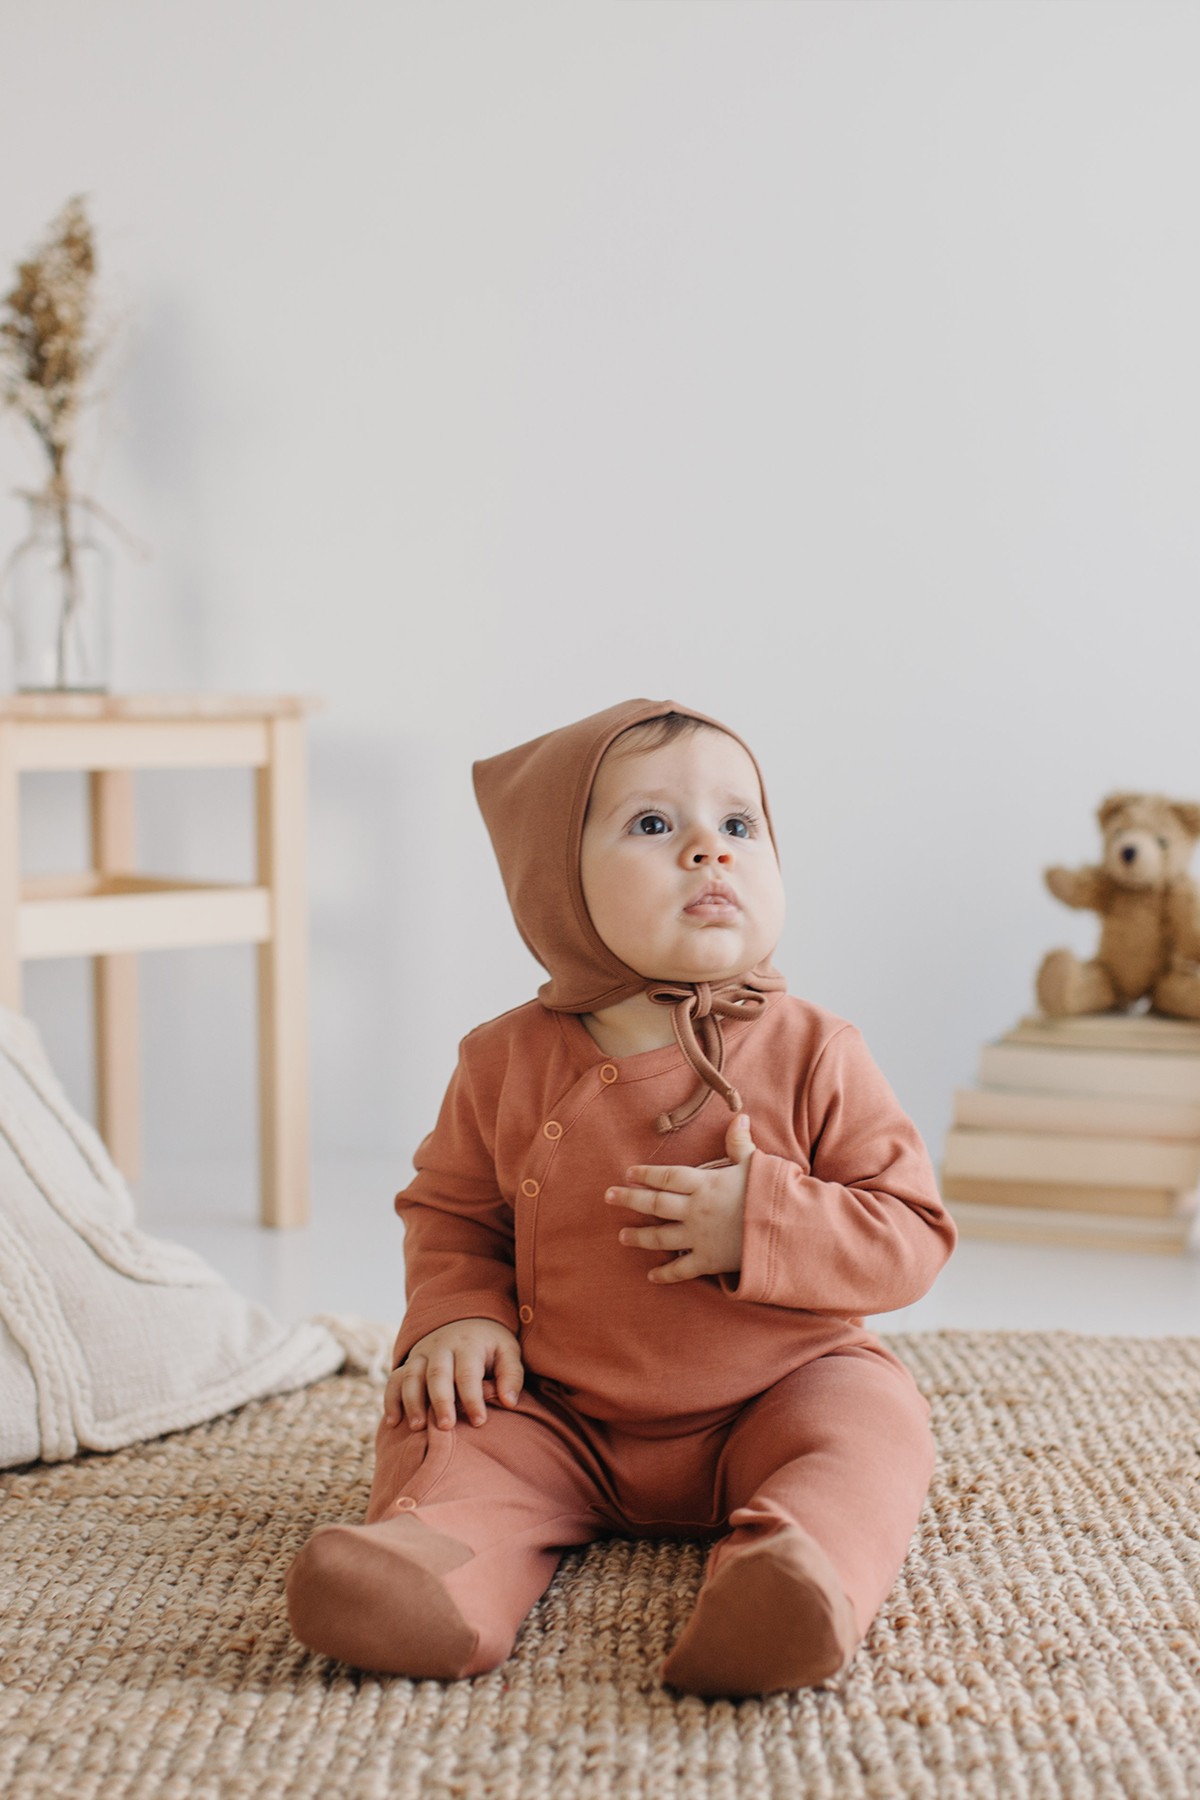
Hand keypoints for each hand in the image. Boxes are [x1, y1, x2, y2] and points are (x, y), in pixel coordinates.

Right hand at [384, 1318, 523, 1431]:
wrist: (467, 1320)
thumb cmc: (491, 1345)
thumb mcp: (508, 1352)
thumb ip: (511, 1376)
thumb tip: (510, 1402)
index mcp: (468, 1344)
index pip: (468, 1373)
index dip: (473, 1398)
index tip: (480, 1422)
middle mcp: (441, 1347)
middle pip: (437, 1374)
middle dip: (441, 1402)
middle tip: (446, 1427)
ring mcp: (421, 1354)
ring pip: (412, 1376)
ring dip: (412, 1402)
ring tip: (418, 1428)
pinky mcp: (408, 1363)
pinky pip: (394, 1380)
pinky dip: (391, 1400)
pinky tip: (393, 1423)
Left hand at [604, 1112, 755, 1283]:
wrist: (788, 1231)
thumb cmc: (772, 1194)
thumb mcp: (756, 1164)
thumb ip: (740, 1144)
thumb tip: (740, 1117)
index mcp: (705, 1184)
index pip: (667, 1177)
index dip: (646, 1174)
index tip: (629, 1173)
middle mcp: (696, 1209)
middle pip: (655, 1204)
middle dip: (629, 1200)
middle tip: (608, 1197)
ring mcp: (700, 1237)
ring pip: (660, 1237)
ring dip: (639, 1237)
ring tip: (622, 1236)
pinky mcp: (709, 1261)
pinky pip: (681, 1269)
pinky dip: (665, 1273)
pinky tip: (651, 1275)